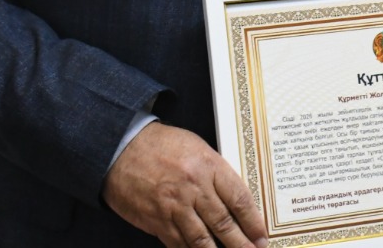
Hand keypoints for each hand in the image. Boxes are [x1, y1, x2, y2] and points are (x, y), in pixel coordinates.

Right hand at [102, 121, 267, 247]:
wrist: (121, 149)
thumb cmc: (162, 145)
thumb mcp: (197, 149)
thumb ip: (216, 174)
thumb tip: (234, 201)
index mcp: (209, 166)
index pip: (239, 199)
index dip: (253, 221)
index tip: (262, 235)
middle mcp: (194, 188)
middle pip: (224, 223)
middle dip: (242, 243)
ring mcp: (174, 207)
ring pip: (203, 240)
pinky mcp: (157, 221)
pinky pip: (179, 244)